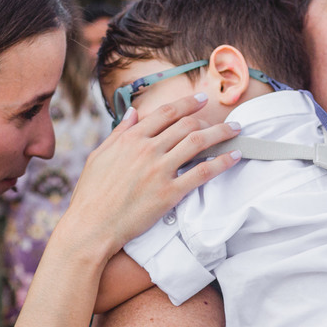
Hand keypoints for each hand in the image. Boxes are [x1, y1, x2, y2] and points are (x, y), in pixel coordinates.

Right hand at [65, 93, 240, 258]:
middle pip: (186, 124)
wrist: (91, 226)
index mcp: (130, 138)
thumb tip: (132, 113)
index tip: (201, 99)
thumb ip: (119, 133)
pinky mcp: (169, 193)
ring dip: (221, 133)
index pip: (165, 113)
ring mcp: (159, 170)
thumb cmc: (91, 194)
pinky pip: (202, 172)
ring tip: (236, 130)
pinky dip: (221, 162)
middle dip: (209, 118)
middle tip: (224, 119)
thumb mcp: (99, 156)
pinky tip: (233, 156)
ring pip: (198, 142)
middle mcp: (147, 150)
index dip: (187, 103)